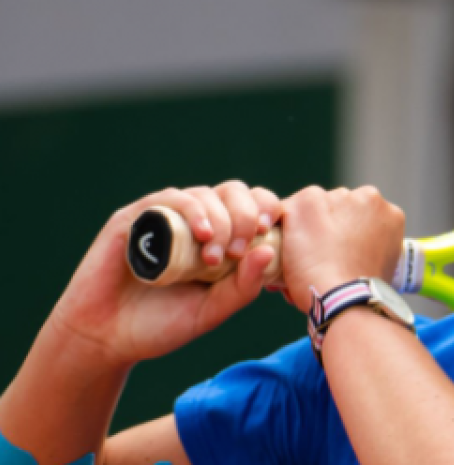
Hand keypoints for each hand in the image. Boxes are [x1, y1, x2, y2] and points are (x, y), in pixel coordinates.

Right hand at [50, 181, 282, 368]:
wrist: (106, 339)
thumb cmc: (161, 325)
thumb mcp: (211, 311)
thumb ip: (243, 286)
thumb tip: (268, 251)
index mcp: (221, 238)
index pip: (253, 205)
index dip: (266, 210)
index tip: (266, 233)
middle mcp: (195, 221)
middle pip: (234, 192)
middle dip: (245, 215)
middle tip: (239, 249)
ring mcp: (165, 217)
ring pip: (205, 194)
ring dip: (219, 219)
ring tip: (215, 256)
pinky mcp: (134, 219)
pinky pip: (167, 200)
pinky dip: (190, 210)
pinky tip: (200, 234)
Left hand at [277, 186, 404, 311]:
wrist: (345, 296)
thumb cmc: (363, 291)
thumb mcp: (385, 265)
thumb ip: (373, 248)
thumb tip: (356, 254)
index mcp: (390, 213)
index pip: (363, 216)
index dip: (348, 234)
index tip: (338, 251)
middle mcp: (366, 197)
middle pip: (340, 206)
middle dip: (329, 225)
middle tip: (318, 255)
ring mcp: (337, 197)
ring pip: (314, 206)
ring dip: (307, 224)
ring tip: (298, 256)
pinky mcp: (308, 201)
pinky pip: (288, 210)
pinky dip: (282, 228)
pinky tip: (280, 248)